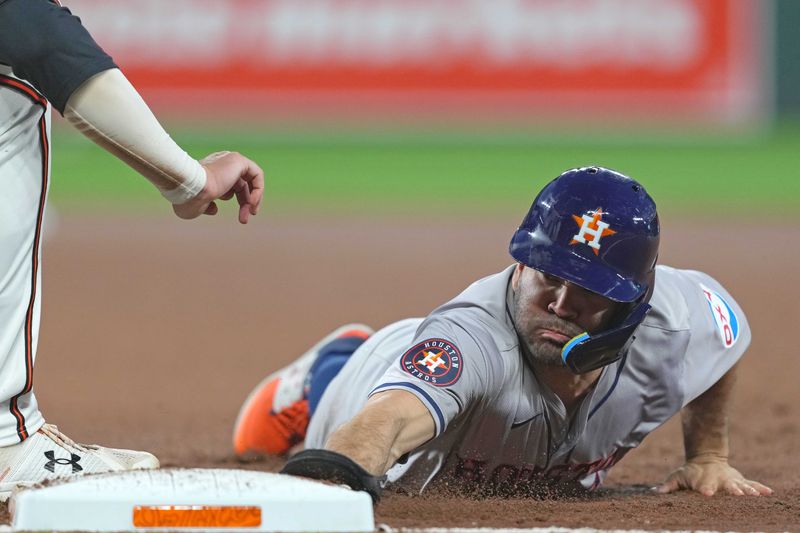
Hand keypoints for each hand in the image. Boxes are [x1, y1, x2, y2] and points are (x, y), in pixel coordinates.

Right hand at [172, 151, 264, 223]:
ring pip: (250, 181)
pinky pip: (256, 174)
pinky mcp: (238, 160)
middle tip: (245, 219)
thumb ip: (207, 205)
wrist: (190, 190)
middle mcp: (220, 164)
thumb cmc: (188, 199)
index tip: (242, 217)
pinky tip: (251, 202)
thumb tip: (214, 209)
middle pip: (242, 185)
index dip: (239, 201)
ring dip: (253, 199)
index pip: (231, 186)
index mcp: (210, 173)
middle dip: (245, 203)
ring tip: (250, 213)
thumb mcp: (197, 206)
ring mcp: (229, 161)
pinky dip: (258, 189)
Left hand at [656, 455, 772, 496]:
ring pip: (741, 485)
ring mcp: (731, 480)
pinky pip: (752, 484)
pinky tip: (769, 493)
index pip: (704, 486)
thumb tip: (654, 491)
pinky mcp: (740, 480)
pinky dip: (760, 488)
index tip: (707, 493)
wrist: (705, 459)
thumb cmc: (690, 473)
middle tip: (737, 495)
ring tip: (754, 495)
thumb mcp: (677, 476)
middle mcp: (719, 480)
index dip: (705, 489)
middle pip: (726, 486)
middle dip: (731, 490)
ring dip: (748, 490)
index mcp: (703, 481)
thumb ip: (668, 485)